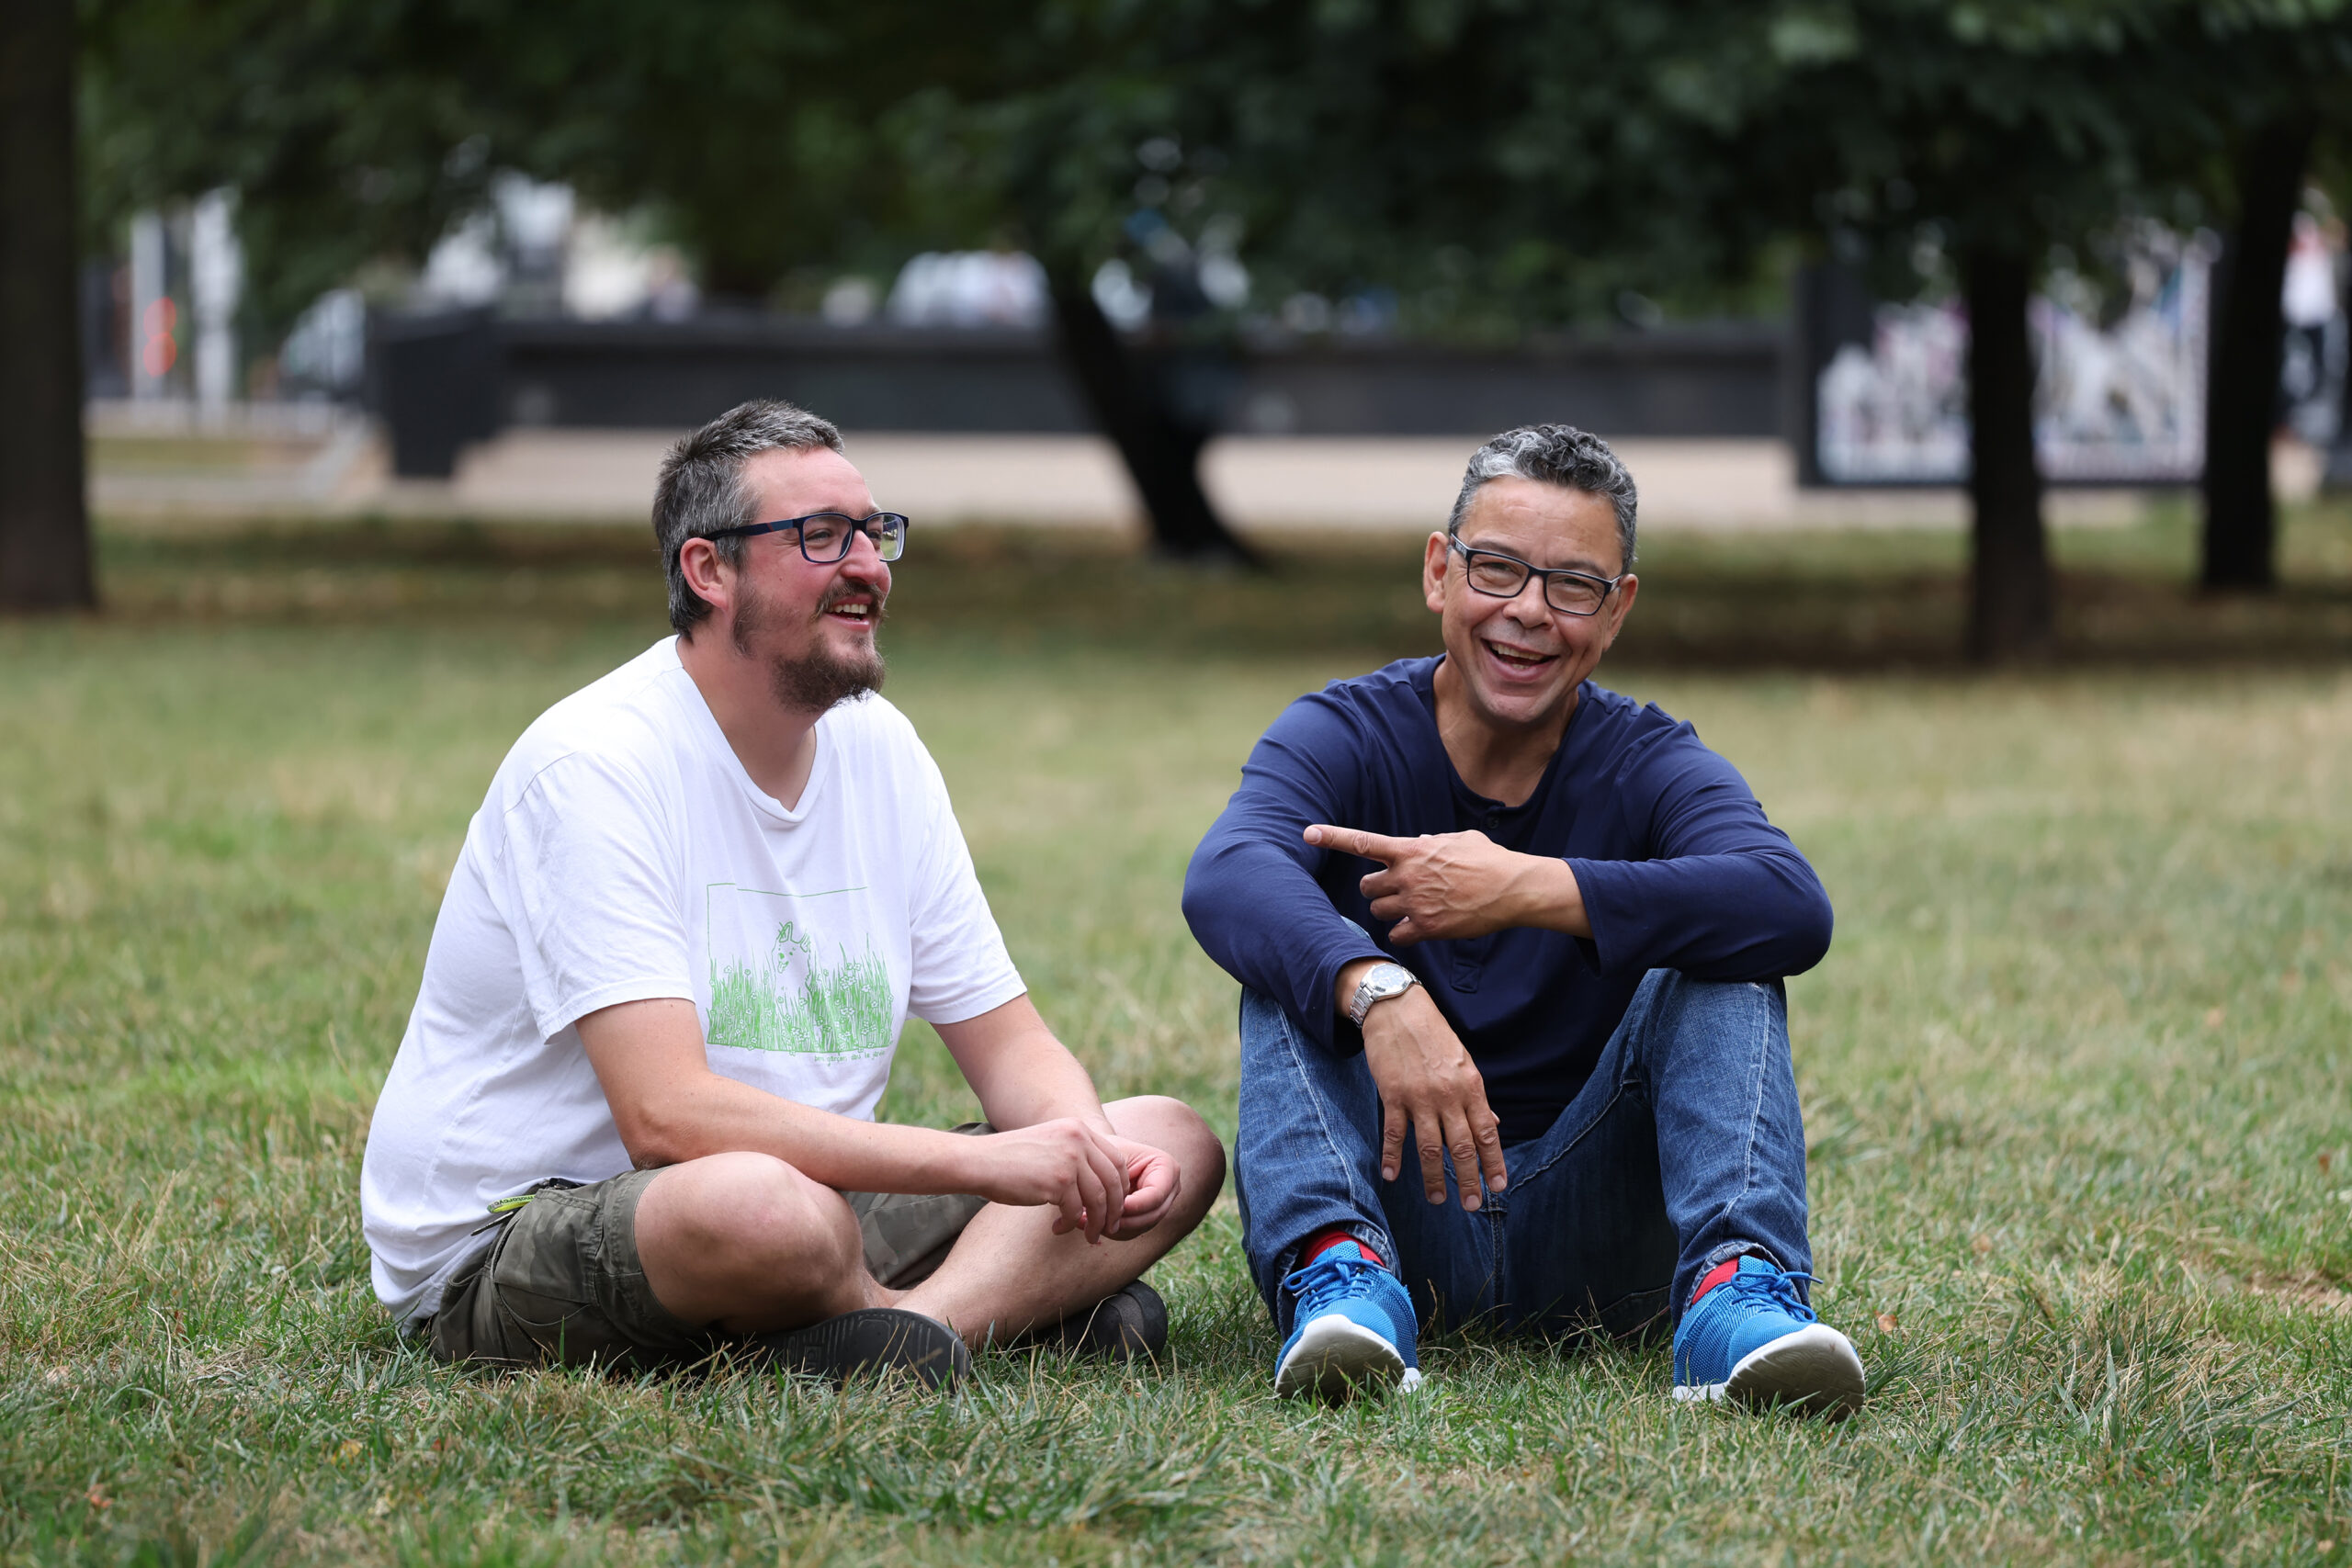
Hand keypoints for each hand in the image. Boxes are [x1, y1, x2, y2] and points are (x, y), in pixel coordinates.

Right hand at [967, 1117, 1132, 1243]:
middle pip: (1113, 1180)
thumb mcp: (1050, 1145)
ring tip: (1089, 1236)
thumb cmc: (1011, 1159)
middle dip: (1115, 1208)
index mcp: (1078, 1129)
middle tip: (1111, 1228)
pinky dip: (1069, 1225)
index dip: (1121, 1187)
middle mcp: (1078, 1140)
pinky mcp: (1058, 1181)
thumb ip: (1076, 1155)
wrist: (980, 1162)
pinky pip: (1075, 1211)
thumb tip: (1102, 1187)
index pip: (1116, 1159)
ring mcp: (1069, 1159)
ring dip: (1096, 1223)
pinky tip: (1057, 1229)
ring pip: (1098, 1199)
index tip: (1116, 1205)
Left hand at [1099, 1135, 1182, 1240]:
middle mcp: (1170, 1189)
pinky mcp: (1146, 1218)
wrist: (1101, 1155)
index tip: (1110, 1206)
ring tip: (1088, 1221)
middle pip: (1152, 1215)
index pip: (1156, 1194)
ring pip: (1141, 1227)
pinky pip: (1131, 1232)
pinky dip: (1111, 1230)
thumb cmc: (1107, 1150)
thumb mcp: (1112, 1158)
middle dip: (1123, 1220)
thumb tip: (1114, 1208)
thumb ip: (1117, 1178)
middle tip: (1096, 1220)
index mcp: (1167, 1167)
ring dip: (1114, 1228)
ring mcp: (1160, 1205)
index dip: (1135, 1205)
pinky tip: (1091, 1223)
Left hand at [1304, 824, 1585, 943]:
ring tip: (1414, 906)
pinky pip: (1396, 934)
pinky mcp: (1426, 927)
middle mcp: (1408, 875)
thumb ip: (1429, 843)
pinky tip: (1420, 926)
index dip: (1333, 837)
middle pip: (1367, 886)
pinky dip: (1403, 932)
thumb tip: (1415, 845)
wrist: (1512, 888)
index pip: (1363, 842)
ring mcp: (1415, 902)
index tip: (1307, 833)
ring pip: (1378, 911)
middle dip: (1378, 888)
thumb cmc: (1488, 859)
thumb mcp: (1457, 839)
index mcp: (1412, 850)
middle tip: (1398, 889)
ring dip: (1389, 910)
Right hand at [1352, 976, 1507, 1208]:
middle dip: (1468, 1180)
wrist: (1397, 1008)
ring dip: (1434, 1177)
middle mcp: (1448, 1095)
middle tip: (1471, 1205)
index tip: (1498, 1186)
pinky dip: (1393, 1157)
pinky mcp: (1393, 1095)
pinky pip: (1395, 1133)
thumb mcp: (1463, 1062)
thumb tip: (1492, 1125)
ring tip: (1437, 1199)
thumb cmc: (1433, 1035)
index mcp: (1470, 1086)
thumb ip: (1475, 1098)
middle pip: (1461, 1147)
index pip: (1486, 1133)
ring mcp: (1419, 1097)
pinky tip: (1393, 1175)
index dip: (1493, 1162)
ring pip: (1429, 1147)